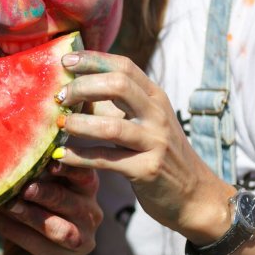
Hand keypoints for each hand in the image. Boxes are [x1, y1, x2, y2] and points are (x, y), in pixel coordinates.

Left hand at [0, 162, 100, 254]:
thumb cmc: (31, 213)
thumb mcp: (35, 191)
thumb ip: (34, 175)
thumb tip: (11, 154)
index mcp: (86, 192)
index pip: (86, 177)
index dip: (71, 169)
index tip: (50, 162)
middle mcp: (89, 217)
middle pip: (73, 203)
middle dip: (47, 193)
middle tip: (25, 187)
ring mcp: (78, 243)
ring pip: (58, 229)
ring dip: (31, 215)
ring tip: (8, 204)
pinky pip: (36, 245)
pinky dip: (12, 230)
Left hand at [54, 51, 232, 240]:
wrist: (194, 195)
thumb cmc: (159, 153)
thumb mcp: (145, 122)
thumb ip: (115, 105)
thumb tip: (75, 88)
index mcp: (155, 97)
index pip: (124, 66)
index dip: (93, 59)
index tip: (65, 60)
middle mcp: (157, 115)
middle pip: (118, 85)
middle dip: (82, 87)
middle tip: (59, 97)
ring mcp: (154, 142)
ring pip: (111, 126)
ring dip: (79, 124)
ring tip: (60, 125)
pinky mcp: (146, 170)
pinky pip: (105, 160)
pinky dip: (79, 157)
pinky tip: (60, 156)